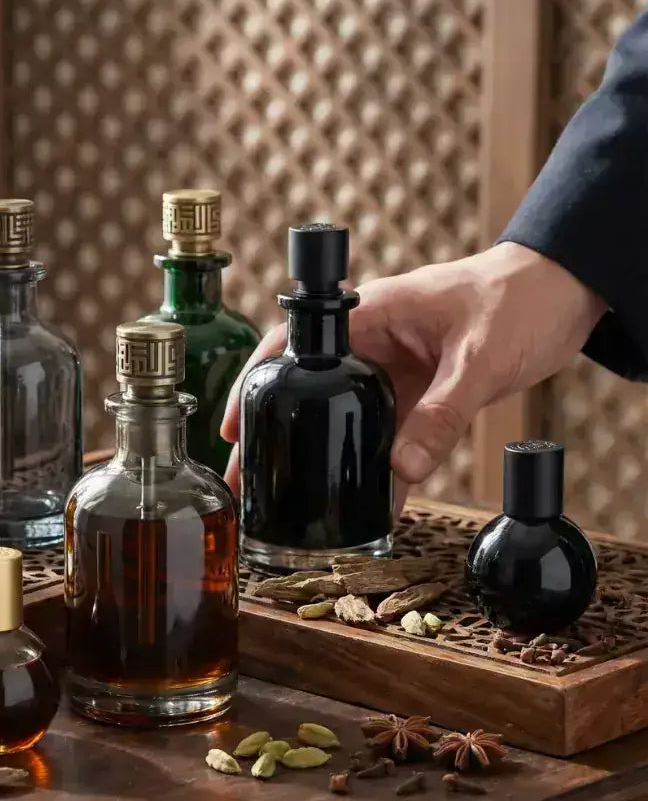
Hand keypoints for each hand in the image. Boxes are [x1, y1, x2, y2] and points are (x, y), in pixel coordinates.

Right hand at [220, 242, 605, 499]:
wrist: (568, 293)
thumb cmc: (521, 297)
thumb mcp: (479, 358)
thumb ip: (441, 414)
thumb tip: (400, 472)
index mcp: (369, 314)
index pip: (292, 345)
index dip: (255, 384)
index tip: (233, 427)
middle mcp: (372, 344)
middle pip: (309, 392)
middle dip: (277, 436)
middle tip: (249, 481)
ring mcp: (394, 372)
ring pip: (346, 421)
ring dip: (324, 460)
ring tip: (294, 505)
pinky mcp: (421, 394)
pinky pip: (390, 437)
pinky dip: (378, 469)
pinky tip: (370, 507)